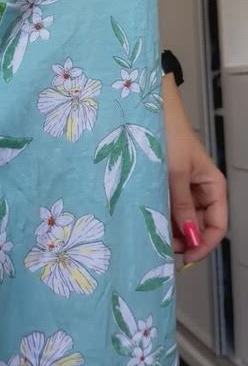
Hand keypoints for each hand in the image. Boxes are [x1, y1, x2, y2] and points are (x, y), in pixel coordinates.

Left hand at [162, 74, 227, 264]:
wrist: (147, 109)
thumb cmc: (167, 134)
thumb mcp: (175, 174)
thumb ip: (182, 207)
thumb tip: (190, 238)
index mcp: (212, 185)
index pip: (218, 225)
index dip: (204, 244)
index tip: (186, 257)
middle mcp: (199, 188)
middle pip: (198, 224)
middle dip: (184, 239)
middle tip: (163, 249)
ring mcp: (181, 185)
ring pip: (181, 218)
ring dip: (170, 229)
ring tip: (153, 236)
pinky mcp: (164, 182)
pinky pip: (167, 206)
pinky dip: (160, 216)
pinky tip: (148, 221)